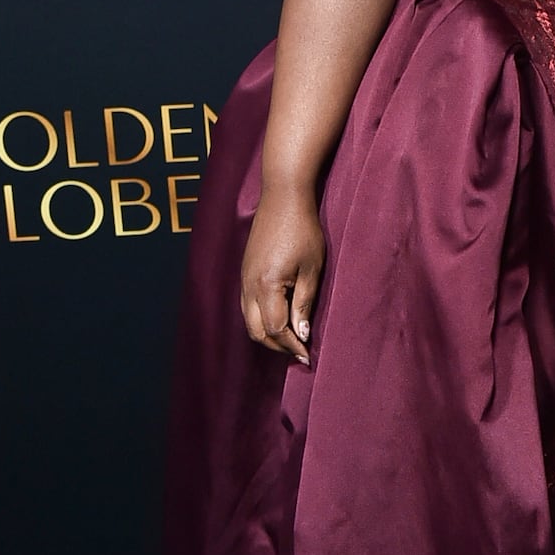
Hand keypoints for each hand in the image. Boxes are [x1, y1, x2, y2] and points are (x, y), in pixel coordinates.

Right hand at [241, 188, 325, 365]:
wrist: (282, 198)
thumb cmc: (303, 230)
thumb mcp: (311, 269)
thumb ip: (304, 303)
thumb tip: (301, 335)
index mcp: (266, 286)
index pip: (275, 330)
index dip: (292, 346)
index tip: (308, 356)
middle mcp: (248, 286)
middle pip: (256, 332)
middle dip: (278, 346)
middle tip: (300, 351)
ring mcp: (243, 279)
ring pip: (249, 321)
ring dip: (268, 334)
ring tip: (292, 338)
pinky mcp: (244, 272)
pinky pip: (247, 306)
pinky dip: (261, 319)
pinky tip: (280, 317)